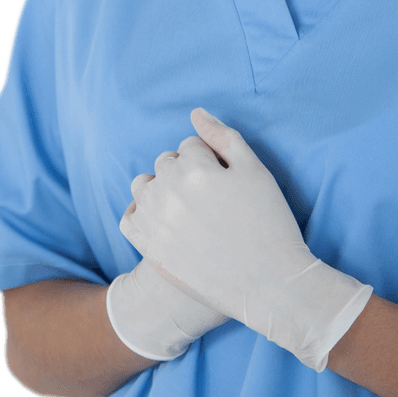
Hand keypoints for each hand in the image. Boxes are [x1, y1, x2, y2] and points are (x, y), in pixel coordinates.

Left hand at [119, 107, 372, 370]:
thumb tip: (195, 113)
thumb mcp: (256, 171)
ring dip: (162, 190)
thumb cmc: (269, 222)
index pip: (190, 145)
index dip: (212, 161)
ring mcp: (155, 223)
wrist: (269, 283)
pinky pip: (129, 218)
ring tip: (191, 210)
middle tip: (214, 199)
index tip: (228, 183)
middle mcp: (169, 193)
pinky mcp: (149, 249)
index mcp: (196, 170)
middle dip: (186, 172)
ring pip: (144, 187)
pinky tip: (167, 222)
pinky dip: (142, 214)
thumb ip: (224, 136)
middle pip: (166, 163)